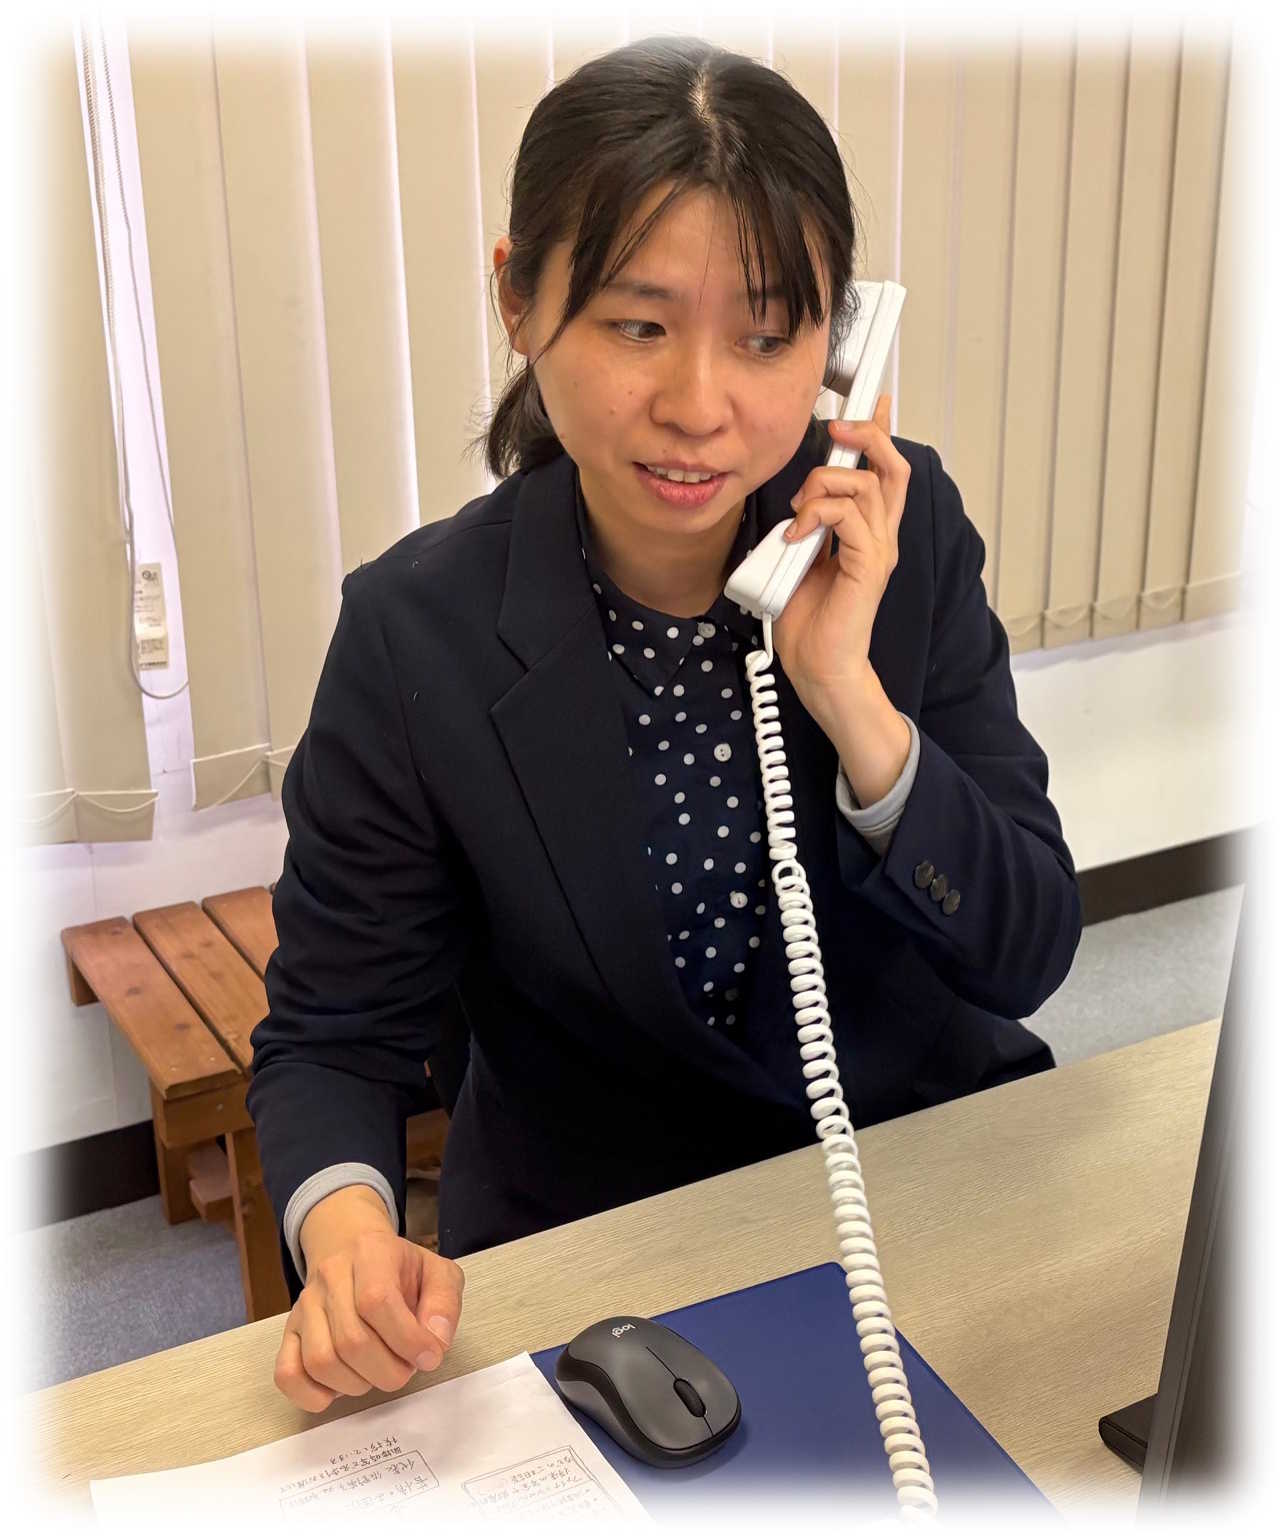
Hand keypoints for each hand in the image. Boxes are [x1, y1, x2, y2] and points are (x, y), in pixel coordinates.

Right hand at [274, 1220, 465, 1412]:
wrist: (351, 1247)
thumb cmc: (398, 1267)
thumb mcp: (436, 1272)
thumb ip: (445, 1303)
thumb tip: (435, 1341)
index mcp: (370, 1253)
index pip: (377, 1301)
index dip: (407, 1339)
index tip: (429, 1356)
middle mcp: (330, 1277)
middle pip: (351, 1340)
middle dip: (388, 1369)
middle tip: (406, 1367)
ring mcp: (305, 1306)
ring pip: (321, 1361)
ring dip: (358, 1383)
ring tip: (379, 1371)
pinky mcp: (289, 1332)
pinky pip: (288, 1374)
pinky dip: (314, 1394)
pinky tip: (343, 1385)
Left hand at [771, 394, 909, 713]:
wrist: (819, 667)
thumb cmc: (808, 622)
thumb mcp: (799, 558)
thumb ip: (806, 527)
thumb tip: (795, 500)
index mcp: (868, 533)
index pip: (885, 472)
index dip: (882, 433)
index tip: (874, 402)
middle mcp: (880, 537)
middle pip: (893, 466)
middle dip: (866, 436)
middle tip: (836, 430)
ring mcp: (878, 551)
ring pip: (867, 485)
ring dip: (824, 484)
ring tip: (798, 512)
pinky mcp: (868, 566)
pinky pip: (849, 516)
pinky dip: (818, 514)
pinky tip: (797, 535)